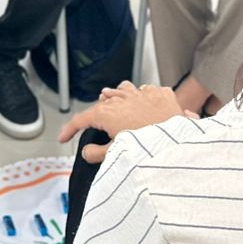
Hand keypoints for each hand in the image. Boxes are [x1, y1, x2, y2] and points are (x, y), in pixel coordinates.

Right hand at [57, 81, 188, 163]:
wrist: (178, 142)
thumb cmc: (148, 148)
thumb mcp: (117, 154)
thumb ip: (97, 153)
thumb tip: (86, 152)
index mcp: (108, 113)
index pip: (81, 119)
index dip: (69, 129)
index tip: (64, 137)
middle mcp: (123, 99)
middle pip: (103, 102)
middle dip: (97, 112)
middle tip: (96, 125)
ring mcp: (143, 93)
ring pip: (124, 89)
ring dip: (118, 97)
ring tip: (116, 104)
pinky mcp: (161, 93)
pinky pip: (147, 90)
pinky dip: (143, 97)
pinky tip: (145, 104)